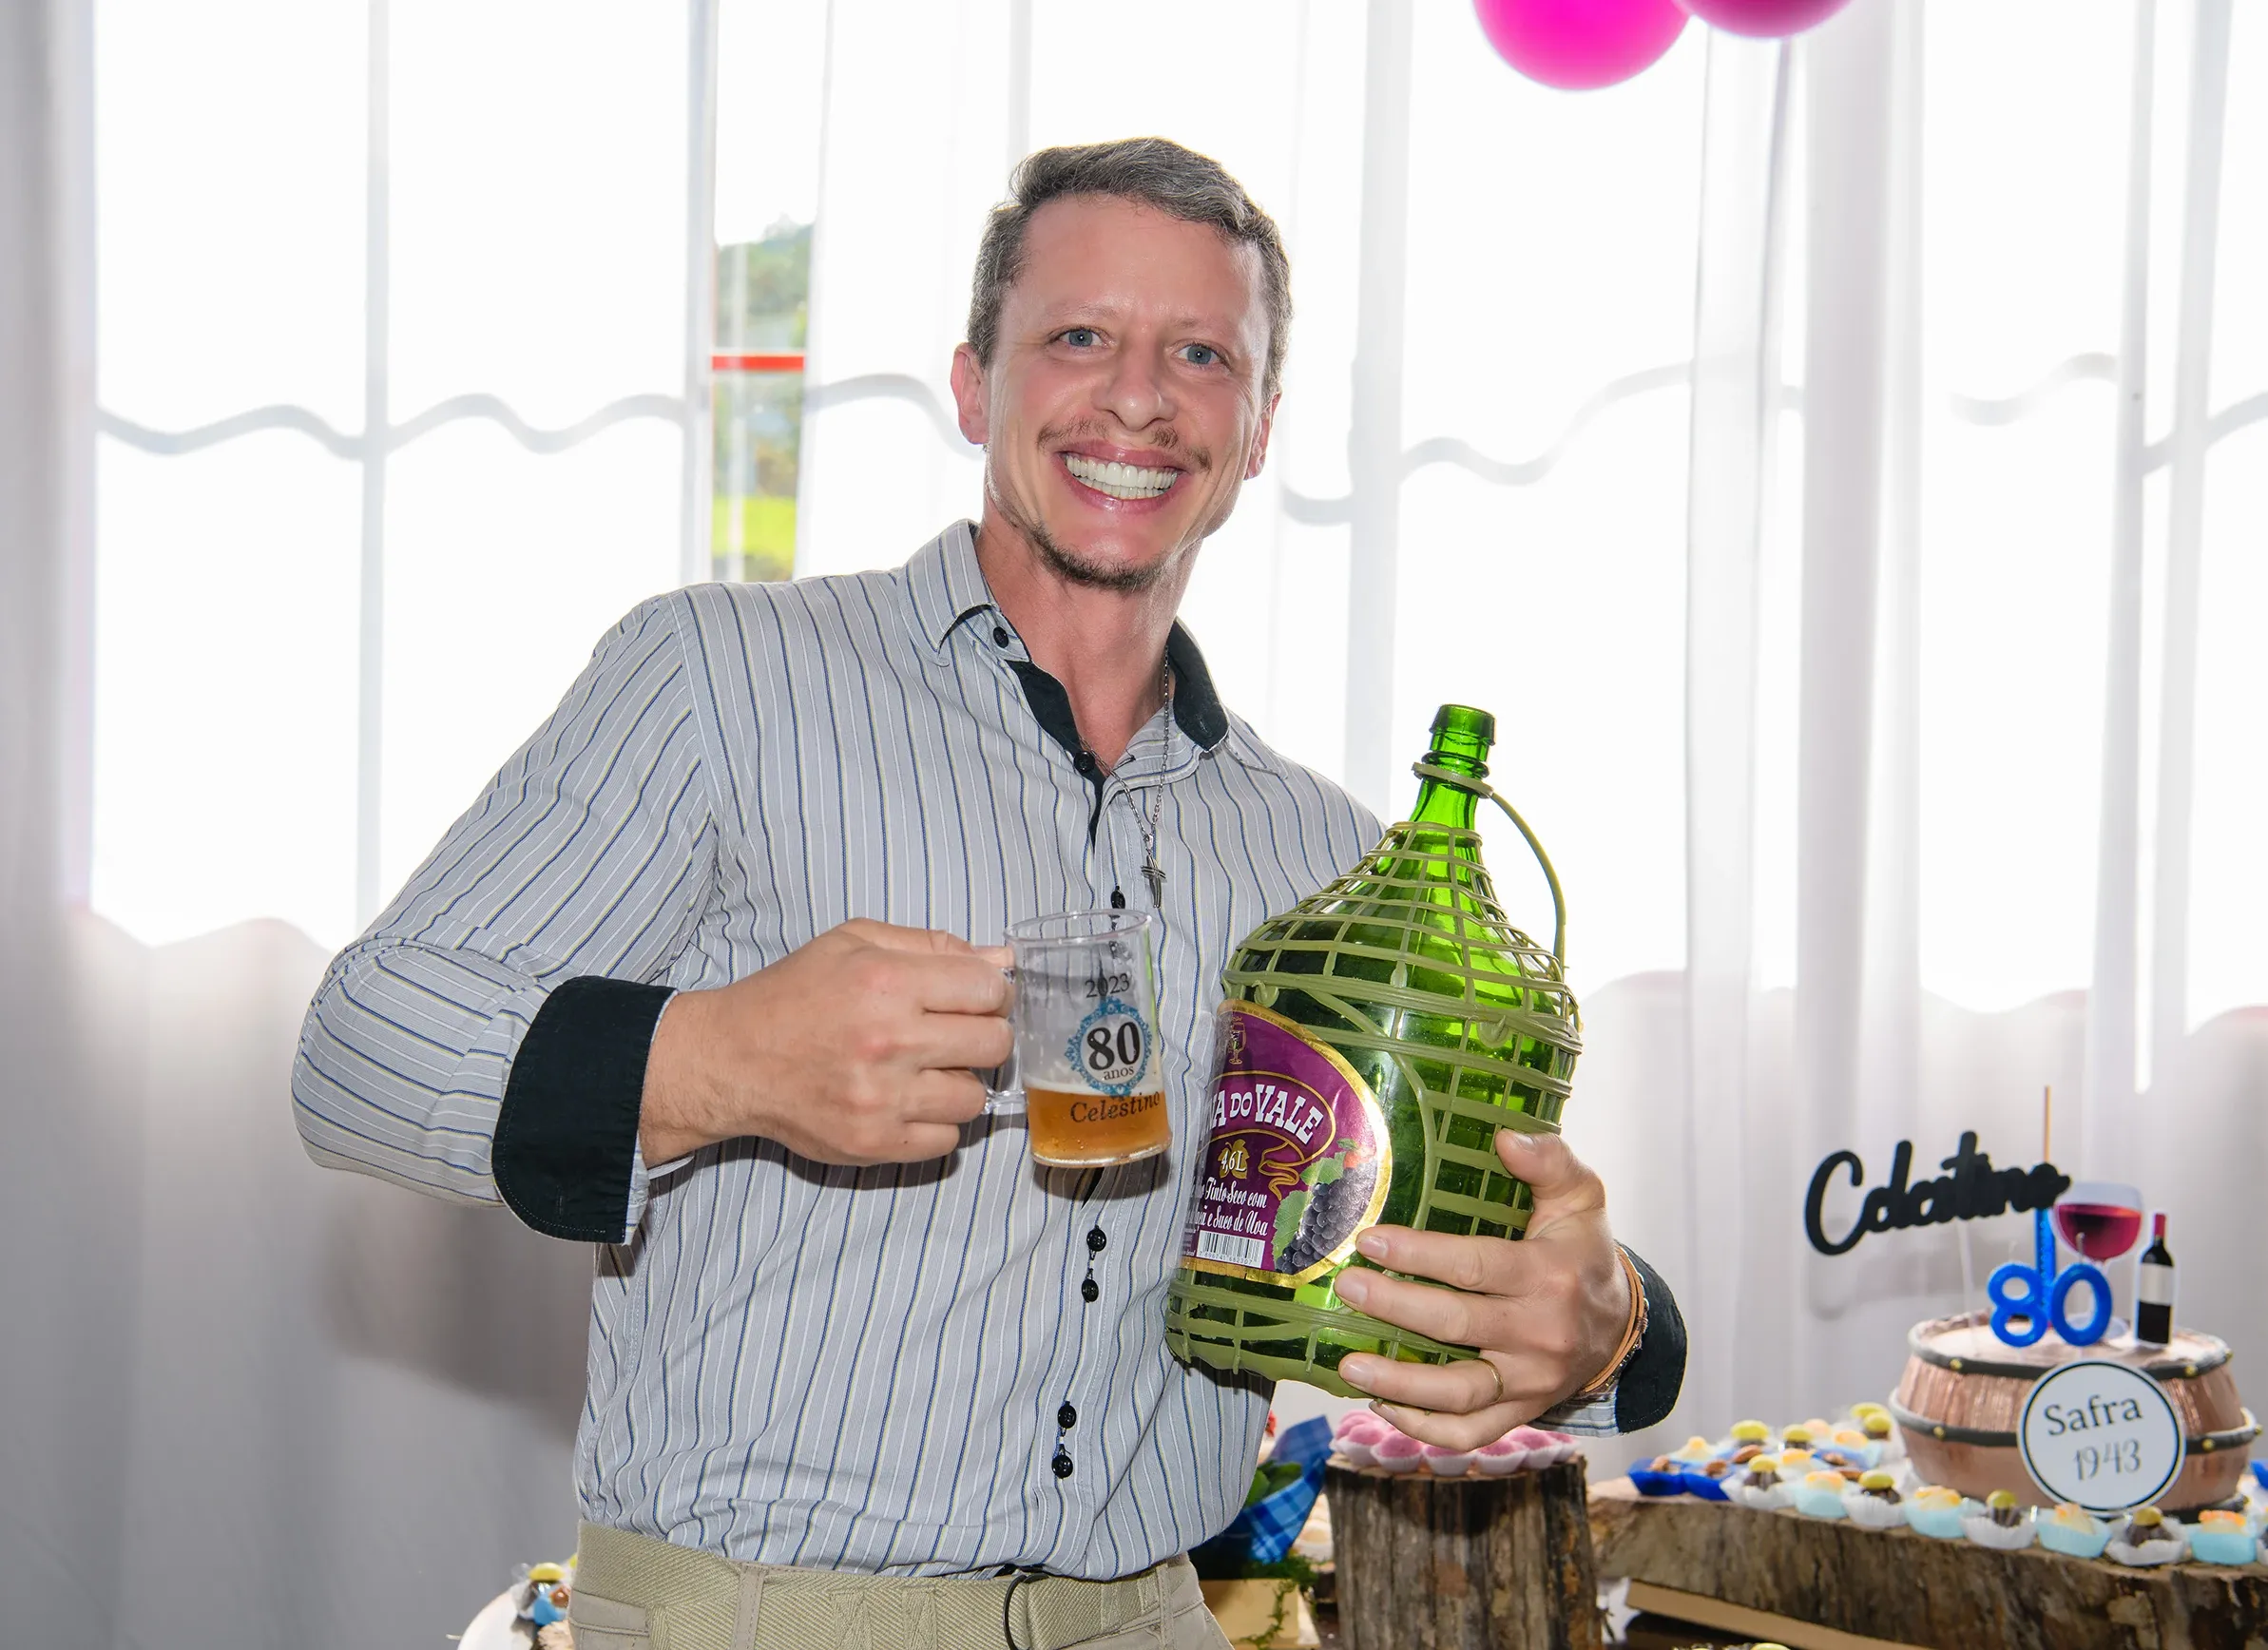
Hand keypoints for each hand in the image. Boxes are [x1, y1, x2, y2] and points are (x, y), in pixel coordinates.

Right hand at [639, 919, 1012, 1165]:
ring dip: (959, 1083)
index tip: (975, 997)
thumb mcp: (854, 942)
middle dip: (985, 1035)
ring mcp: (882, 1098)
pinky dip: (935, 1123)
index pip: (989, 989)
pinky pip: (946, 1141)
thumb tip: (1002, 961)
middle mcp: (889, 1040)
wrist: (732, 1060)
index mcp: (886, 981)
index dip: (991, 991)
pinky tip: (907, 1102)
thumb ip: (933, 946)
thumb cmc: (794, 995)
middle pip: (994, 1044)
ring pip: (975, 1098)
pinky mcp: (873, 1142)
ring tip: (925, 1071)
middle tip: (955, 1034)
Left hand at [1331, 1130, 1629, 1448]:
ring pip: (1458, 1394)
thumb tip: (1505, 1137)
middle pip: (1456, 1326)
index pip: (1475, 1266)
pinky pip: (1471, 1434)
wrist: (1622, 1327)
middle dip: (1393, 1307)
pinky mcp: (1522, 1412)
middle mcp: (1540, 1333)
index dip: (1418, 1254)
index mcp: (1549, 1275)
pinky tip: (1383, 1406)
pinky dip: (1424, 1429)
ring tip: (1348, 1365)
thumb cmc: (1584, 1251)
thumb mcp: (1581, 1196)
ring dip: (1398, 1384)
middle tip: (1346, 1287)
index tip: (1369, 1241)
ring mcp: (1530, 1381)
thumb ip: (1549, 1161)